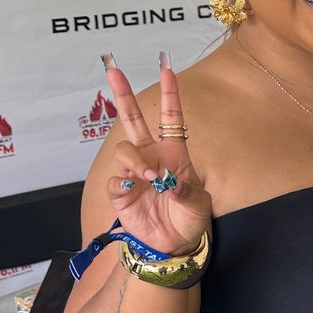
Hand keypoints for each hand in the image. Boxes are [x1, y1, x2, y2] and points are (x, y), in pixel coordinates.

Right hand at [101, 54, 210, 255]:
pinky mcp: (122, 192)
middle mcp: (151, 157)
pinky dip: (126, 183)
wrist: (174, 243)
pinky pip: (117, 179)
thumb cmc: (191, 219)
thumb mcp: (199, 204)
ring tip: (150, 177)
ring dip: (136, 160)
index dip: (169, 94)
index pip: (170, 117)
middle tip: (113, 69)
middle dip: (123, 94)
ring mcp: (134, 173)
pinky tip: (135, 190)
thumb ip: (185, 190)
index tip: (168, 69)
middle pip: (132, 119)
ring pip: (124, 150)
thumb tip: (167, 180)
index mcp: (174, 153)